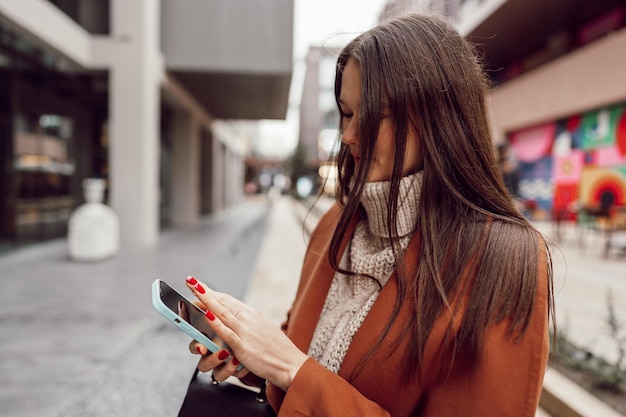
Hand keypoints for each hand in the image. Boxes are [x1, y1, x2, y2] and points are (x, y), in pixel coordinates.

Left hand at [185, 275, 308, 389]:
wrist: (290, 363)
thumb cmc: (277, 348)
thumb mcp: (262, 328)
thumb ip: (248, 322)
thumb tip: (236, 316)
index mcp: (251, 314)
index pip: (227, 299)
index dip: (211, 292)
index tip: (198, 285)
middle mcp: (248, 319)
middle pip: (222, 302)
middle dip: (204, 291)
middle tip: (190, 281)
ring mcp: (245, 332)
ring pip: (222, 313)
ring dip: (206, 300)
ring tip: (194, 290)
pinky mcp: (243, 347)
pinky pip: (227, 333)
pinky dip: (216, 323)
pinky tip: (207, 315)